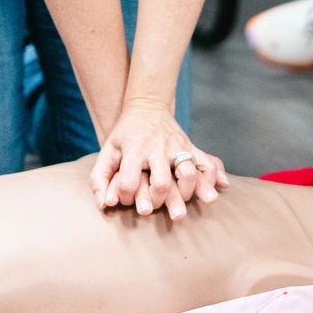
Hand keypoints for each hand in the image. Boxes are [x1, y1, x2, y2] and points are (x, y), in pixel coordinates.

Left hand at [88, 102, 226, 220]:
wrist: (147, 106)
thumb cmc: (124, 135)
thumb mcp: (107, 151)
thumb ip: (99, 179)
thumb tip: (104, 206)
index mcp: (134, 149)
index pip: (129, 182)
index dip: (126, 196)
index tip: (126, 198)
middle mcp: (158, 148)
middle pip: (162, 183)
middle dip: (157, 201)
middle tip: (153, 205)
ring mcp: (178, 146)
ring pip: (189, 174)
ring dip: (186, 194)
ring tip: (179, 200)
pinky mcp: (191, 147)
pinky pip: (208, 164)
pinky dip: (212, 179)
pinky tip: (211, 192)